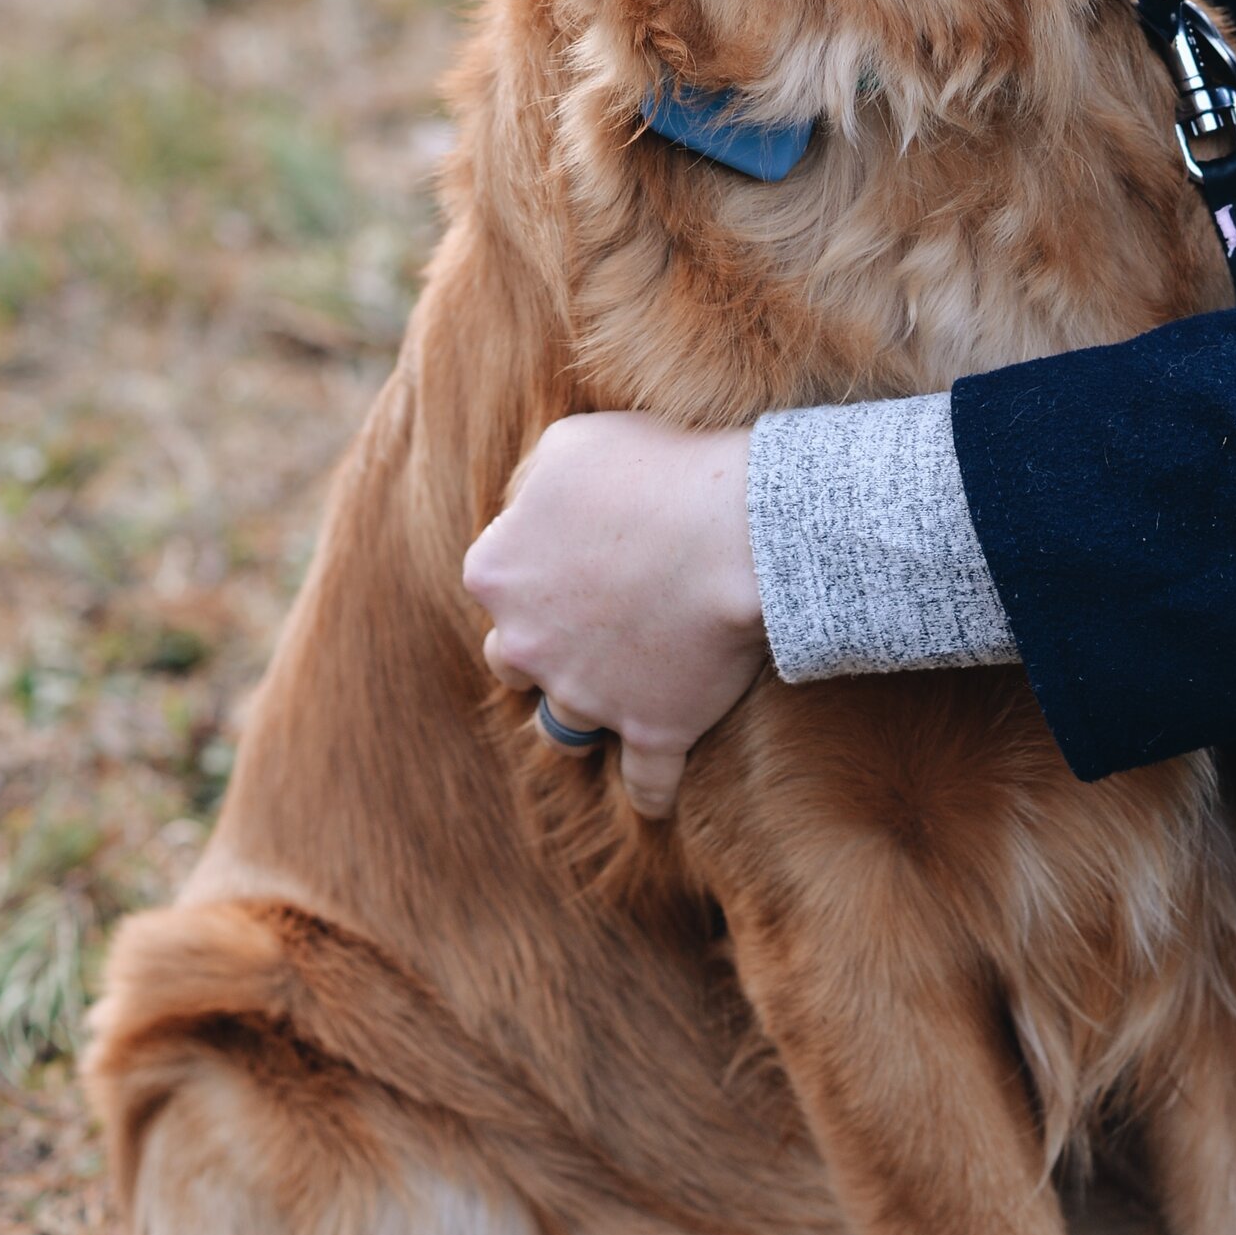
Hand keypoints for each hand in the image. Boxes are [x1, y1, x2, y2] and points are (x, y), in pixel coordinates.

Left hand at [462, 413, 766, 818]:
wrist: (742, 529)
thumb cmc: (658, 470)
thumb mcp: (570, 442)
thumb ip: (530, 484)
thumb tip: (523, 510)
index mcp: (495, 571)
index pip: (493, 576)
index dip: (535, 560)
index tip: (578, 545)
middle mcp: (524, 645)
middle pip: (514, 659)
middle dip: (545, 642)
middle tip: (598, 613)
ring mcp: (587, 697)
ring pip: (566, 726)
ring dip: (589, 707)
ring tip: (625, 685)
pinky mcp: (652, 733)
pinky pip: (646, 787)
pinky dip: (653, 790)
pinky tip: (659, 792)